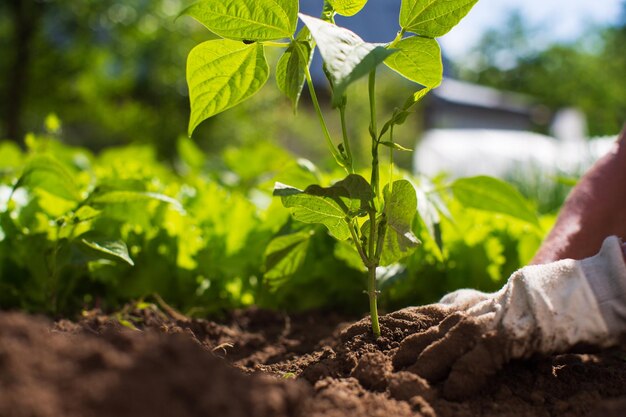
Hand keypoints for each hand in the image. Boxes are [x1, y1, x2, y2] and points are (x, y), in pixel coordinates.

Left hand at [393, 236, 625, 399]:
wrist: (590, 291)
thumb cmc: (560, 305)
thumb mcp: (517, 311)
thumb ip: (493, 322)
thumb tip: (473, 341)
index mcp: (488, 303)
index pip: (447, 317)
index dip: (423, 332)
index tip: (402, 348)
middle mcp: (488, 306)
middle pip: (443, 327)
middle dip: (417, 346)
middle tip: (394, 366)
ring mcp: (499, 316)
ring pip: (453, 338)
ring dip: (431, 360)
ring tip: (412, 379)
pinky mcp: (514, 330)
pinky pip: (482, 354)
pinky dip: (465, 373)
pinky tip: (453, 391)